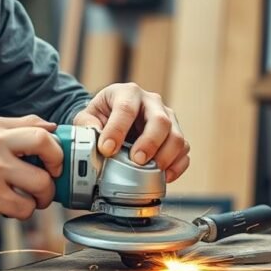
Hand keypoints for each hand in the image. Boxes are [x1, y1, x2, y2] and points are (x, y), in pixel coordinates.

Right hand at [0, 115, 63, 233]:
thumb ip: (15, 129)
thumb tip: (51, 128)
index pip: (40, 127)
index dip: (56, 147)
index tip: (54, 161)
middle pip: (46, 145)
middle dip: (57, 166)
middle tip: (50, 178)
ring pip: (41, 183)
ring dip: (40, 197)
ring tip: (26, 198)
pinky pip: (26, 207)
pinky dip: (22, 212)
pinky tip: (9, 208)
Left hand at [71, 83, 189, 182]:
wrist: (114, 117)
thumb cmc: (102, 116)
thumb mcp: (87, 116)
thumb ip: (87, 127)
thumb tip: (94, 142)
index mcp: (127, 93)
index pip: (126, 108)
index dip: (117, 130)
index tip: (107, 149)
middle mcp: (151, 102)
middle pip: (160, 120)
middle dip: (149, 143)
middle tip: (136, 161)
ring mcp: (167, 118)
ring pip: (177, 137)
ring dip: (165, 157)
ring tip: (150, 171)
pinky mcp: (175, 135)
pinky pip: (184, 151)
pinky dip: (176, 166)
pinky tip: (164, 177)